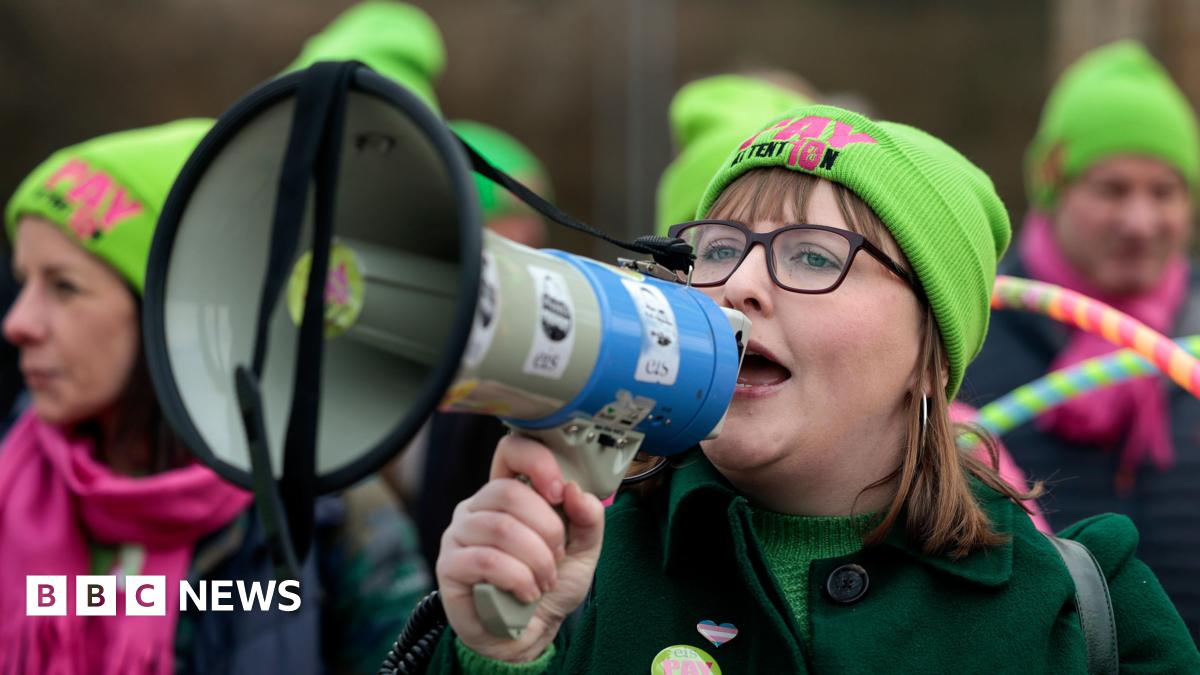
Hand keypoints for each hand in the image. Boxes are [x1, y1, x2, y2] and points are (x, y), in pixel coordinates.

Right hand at [436, 434, 605, 662]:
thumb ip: (587, 519)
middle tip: (557, 556)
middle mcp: (478, 507)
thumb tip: (575, 491)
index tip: (561, 491)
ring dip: (535, 559)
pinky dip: (517, 578)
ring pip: (500, 528)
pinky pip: (485, 560)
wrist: (528, 633)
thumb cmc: (549, 585)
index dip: (538, 463)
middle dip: (547, 528)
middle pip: (509, 493)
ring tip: (545, 580)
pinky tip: (527, 593)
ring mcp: (459, 534)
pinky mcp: (449, 566)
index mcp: (508, 493)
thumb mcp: (582, 550)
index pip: (511, 451)